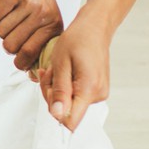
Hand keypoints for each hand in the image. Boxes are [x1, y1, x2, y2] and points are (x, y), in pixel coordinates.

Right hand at [0, 0, 63, 68]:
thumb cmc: (34, 5)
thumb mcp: (44, 26)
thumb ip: (40, 50)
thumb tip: (32, 77)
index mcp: (53, 25)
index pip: (30, 53)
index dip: (19, 61)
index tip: (17, 60)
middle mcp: (43, 12)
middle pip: (11, 45)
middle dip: (7, 43)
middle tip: (13, 33)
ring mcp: (28, 1)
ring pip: (1, 32)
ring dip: (2, 27)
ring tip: (12, 16)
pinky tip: (7, 7)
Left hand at [34, 13, 110, 131]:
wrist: (94, 27)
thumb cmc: (78, 39)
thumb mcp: (61, 63)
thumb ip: (59, 91)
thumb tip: (57, 115)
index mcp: (89, 89)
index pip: (71, 120)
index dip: (55, 111)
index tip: (49, 90)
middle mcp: (98, 95)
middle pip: (66, 111)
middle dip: (51, 93)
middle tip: (50, 72)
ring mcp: (99, 93)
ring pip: (68, 103)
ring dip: (56, 87)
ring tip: (58, 68)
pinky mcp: (96, 90)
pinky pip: (74, 96)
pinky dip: (64, 85)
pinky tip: (64, 71)